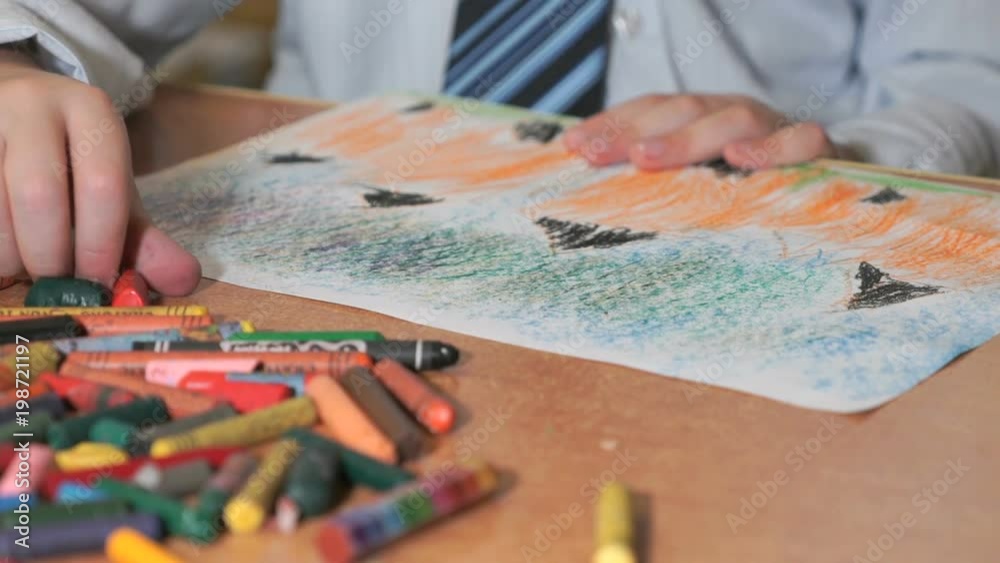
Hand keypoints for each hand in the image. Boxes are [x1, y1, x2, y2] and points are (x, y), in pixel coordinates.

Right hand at [0, 49, 199, 293]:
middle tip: (56, 284)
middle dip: (49, 255)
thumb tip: (183, 281)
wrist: (10, 105)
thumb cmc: (70, 160)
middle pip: (39, 194)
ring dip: (8, 256)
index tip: (98, 282)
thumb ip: (146, 240)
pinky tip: (1, 257)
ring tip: (22, 268)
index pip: (102, 184)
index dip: (100, 244)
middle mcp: (33, 105)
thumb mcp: (113, 191)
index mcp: (91, 113)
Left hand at [563, 94, 839, 170]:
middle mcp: (733, 115)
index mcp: (702, 118)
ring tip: (645, 157)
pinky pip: (801, 142)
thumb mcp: (703, 183)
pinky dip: (771, 148)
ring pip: (731, 118)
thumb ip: (663, 180)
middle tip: (594, 153)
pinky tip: (739, 159)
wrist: (838, 183)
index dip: (611, 124)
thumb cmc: (753, 190)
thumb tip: (598, 185)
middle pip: (680, 111)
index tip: (572, 147)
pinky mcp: (818, 153)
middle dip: (632, 130)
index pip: (650, 111)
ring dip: (684, 137)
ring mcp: (774, 128)